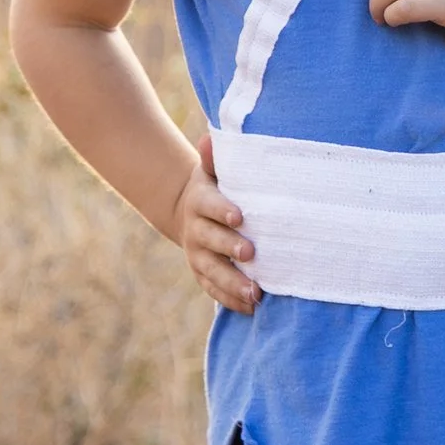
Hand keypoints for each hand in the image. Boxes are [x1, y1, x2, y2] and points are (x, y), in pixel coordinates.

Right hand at [174, 131, 258, 312]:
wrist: (188, 209)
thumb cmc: (215, 187)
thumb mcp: (211, 171)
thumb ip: (214, 158)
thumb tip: (210, 137)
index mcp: (200, 202)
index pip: (210, 206)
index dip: (223, 211)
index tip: (240, 217)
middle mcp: (196, 230)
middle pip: (211, 241)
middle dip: (229, 248)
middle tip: (251, 253)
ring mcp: (198, 255)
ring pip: (212, 271)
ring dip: (233, 283)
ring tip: (256, 293)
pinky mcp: (202, 273)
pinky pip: (214, 290)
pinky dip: (231, 300)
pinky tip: (252, 307)